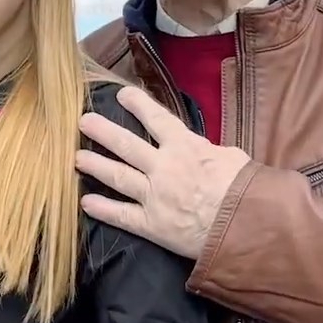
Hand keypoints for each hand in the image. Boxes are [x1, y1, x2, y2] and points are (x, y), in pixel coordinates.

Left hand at [75, 87, 251, 258]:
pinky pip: (122, 215)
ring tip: (77, 158)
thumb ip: (212, 152)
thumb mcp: (234, 159)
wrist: (244, 227)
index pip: (157, 119)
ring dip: (95, 165)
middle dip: (103, 132)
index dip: (138, 105)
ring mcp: (154, 196)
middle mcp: (164, 167)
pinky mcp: (152, 225)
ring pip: (118, 176)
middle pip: (126, 145)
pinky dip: (103, 208)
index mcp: (186, 147)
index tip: (121, 94)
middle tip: (83, 121)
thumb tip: (207, 151)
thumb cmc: (245, 191)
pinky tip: (86, 202)